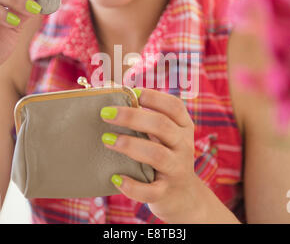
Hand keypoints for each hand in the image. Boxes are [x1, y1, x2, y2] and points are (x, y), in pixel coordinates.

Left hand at [100, 88, 204, 222]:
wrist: (183, 196)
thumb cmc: (165, 157)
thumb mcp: (166, 137)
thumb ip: (149, 121)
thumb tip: (113, 103)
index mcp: (183, 127)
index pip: (174, 106)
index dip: (153, 97)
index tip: (130, 93)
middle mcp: (184, 146)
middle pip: (161, 125)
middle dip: (131, 117)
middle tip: (106, 114)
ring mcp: (176, 170)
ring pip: (157, 155)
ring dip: (130, 145)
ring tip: (107, 139)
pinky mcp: (166, 192)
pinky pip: (150, 190)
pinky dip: (131, 186)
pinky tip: (116, 178)